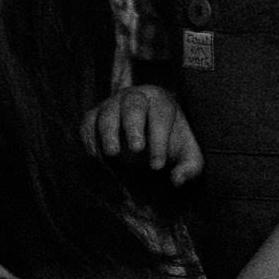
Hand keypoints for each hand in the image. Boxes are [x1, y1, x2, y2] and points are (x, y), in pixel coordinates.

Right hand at [81, 85, 203, 184]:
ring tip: (113, 154)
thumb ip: (189, 168)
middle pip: (132, 105)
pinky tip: (97, 158)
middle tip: (136, 150)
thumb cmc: (170, 143)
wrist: (147, 135)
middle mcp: (135, 97)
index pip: (161, 116)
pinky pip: (88, 123)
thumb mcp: (187, 156)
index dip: (159, 141)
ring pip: (107, 113)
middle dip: (133, 126)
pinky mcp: (94, 117)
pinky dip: (90, 140)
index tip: (158, 166)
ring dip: (108, 133)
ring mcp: (112, 105)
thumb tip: (177, 180)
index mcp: (161, 101)